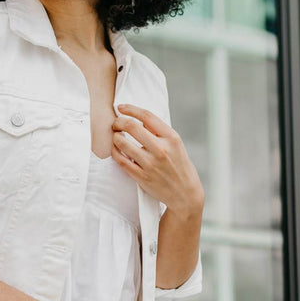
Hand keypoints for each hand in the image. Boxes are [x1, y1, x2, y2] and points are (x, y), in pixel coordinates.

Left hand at [110, 104, 203, 218]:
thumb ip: (159, 132)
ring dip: (115, 137)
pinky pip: (121, 160)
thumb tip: (139, 121)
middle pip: (132, 127)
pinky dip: (115, 152)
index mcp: (171, 138)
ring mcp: (150, 164)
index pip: (147, 116)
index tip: (121, 107)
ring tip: (115, 136)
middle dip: (119, 122)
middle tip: (115, 123)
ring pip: (123, 143)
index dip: (131, 109)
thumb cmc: (179, 166)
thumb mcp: (176, 145)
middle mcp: (161, 149)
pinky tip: (115, 149)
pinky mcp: (141, 177)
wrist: (184, 193)